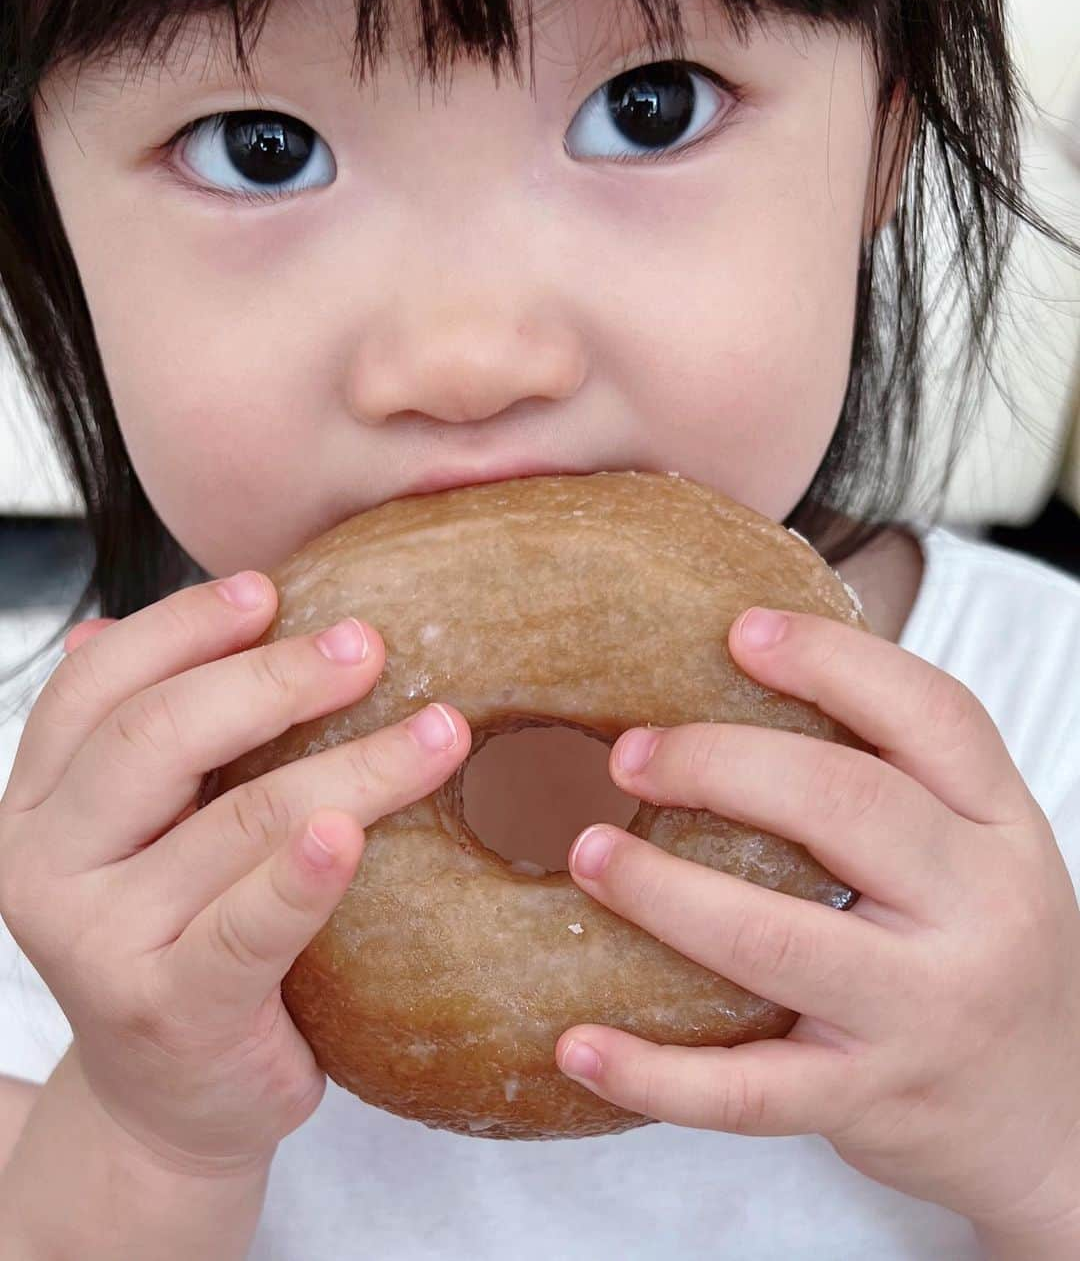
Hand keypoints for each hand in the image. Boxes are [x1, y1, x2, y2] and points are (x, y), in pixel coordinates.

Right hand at [0, 573, 470, 1174]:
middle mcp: (44, 864)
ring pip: (237, 819)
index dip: (183, 624)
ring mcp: (97, 941)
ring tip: (440, 730)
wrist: (175, 1096)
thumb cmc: (185, 932)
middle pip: (159, 735)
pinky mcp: (167, 1010)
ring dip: (352, 763)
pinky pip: (248, 925)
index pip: (95, 685)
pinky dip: (304, 874)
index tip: (271, 587)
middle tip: (370, 645)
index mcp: (40, 800)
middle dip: (274, 678)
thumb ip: (166, 734)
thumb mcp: (154, 830)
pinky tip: (353, 832)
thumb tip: (210, 603)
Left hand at [554, 607, 1079, 1237]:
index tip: (738, 631)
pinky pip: (747, 1093)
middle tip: (631, 754)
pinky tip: (579, 1045)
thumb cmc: (984, 951)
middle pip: (846, 805)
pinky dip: (654, 1073)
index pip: (933, 714)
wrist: (1051, 1118)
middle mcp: (978, 912)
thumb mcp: (979, 851)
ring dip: (666, 894)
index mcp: (1001, 828)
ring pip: (779, 941)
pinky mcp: (868, 1102)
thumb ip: (897, 776)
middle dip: (722, 765)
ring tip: (588, 856)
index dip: (832, 661)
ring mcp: (923, 1014)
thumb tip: (750, 665)